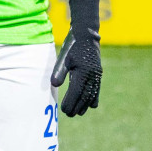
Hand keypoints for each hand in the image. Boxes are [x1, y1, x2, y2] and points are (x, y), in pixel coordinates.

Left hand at [52, 0, 101, 115]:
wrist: (86, 35)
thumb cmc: (72, 46)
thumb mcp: (63, 57)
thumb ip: (59, 71)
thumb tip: (54, 84)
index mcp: (83, 72)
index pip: (76, 92)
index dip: (70, 102)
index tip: (64, 110)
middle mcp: (92, 75)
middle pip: (85, 95)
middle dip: (77, 106)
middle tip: (69, 115)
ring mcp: (96, 75)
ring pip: (92, 94)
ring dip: (86, 104)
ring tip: (80, 113)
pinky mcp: (98, 73)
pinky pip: (97, 89)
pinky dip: (94, 97)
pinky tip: (92, 105)